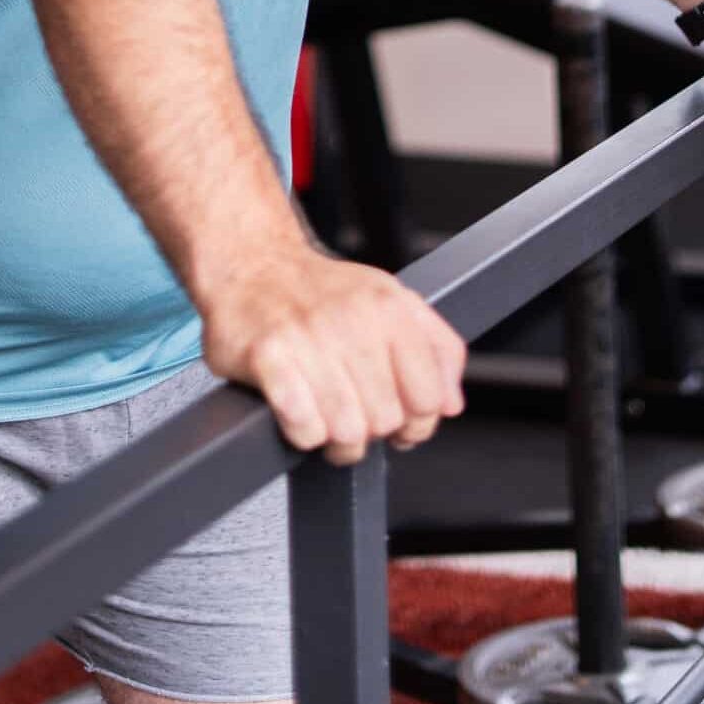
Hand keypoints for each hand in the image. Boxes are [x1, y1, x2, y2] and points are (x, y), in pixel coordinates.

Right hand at [200, 244, 466, 464]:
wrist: (252, 264)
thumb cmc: (320, 292)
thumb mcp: (391, 301)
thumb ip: (436, 349)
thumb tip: (451, 403)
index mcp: (390, 307)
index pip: (429, 397)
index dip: (418, 422)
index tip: (400, 419)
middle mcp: (353, 318)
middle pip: (386, 421)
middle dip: (372, 430)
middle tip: (354, 412)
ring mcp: (308, 336)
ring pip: (346, 432)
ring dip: (335, 439)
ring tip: (327, 416)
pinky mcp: (268, 355)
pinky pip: (303, 426)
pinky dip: (303, 432)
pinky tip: (300, 411)